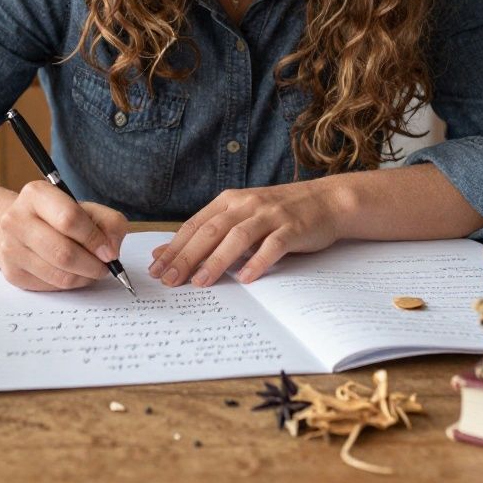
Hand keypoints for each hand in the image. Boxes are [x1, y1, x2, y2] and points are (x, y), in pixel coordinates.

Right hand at [0, 180, 128, 290]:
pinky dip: (69, 283)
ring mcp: (10, 248)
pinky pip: (50, 286)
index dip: (94, 238)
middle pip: (63, 252)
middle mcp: (16, 219)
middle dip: (92, 264)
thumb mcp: (87, 209)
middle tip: (105, 266)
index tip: (109, 251)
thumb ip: (109, 223)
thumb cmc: (58, 217)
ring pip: (58, 274)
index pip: (69, 218)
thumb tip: (111, 251)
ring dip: (84, 277)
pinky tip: (73, 273)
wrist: (21, 227)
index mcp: (36, 194)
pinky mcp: (12, 272)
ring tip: (91, 270)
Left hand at [148, 181, 343, 286]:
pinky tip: (245, 278)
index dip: (174, 247)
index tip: (156, 269)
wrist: (326, 200)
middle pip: (210, 231)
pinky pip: (272, 246)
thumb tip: (169, 251)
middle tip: (169, 280)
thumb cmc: (279, 212)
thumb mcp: (242, 215)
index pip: (195, 225)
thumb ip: (211, 230)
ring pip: (237, 238)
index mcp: (229, 200)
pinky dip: (257, 261)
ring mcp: (270, 215)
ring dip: (216, 261)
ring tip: (200, 282)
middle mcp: (246, 204)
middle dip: (186, 257)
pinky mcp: (292, 228)